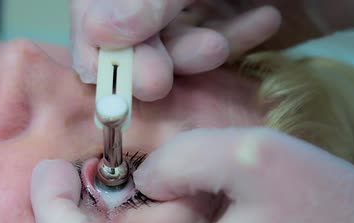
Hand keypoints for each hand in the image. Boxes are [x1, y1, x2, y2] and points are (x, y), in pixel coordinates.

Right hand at [70, 0, 353, 101]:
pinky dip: (236, 39)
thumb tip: (104, 31)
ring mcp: (198, 0)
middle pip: (129, 26)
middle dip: (144, 56)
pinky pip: (217, 41)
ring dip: (191, 52)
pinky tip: (262, 23)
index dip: (90, 34)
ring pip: (172, 42)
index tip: (99, 71)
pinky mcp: (232, 19)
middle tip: (155, 83)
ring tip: (218, 47)